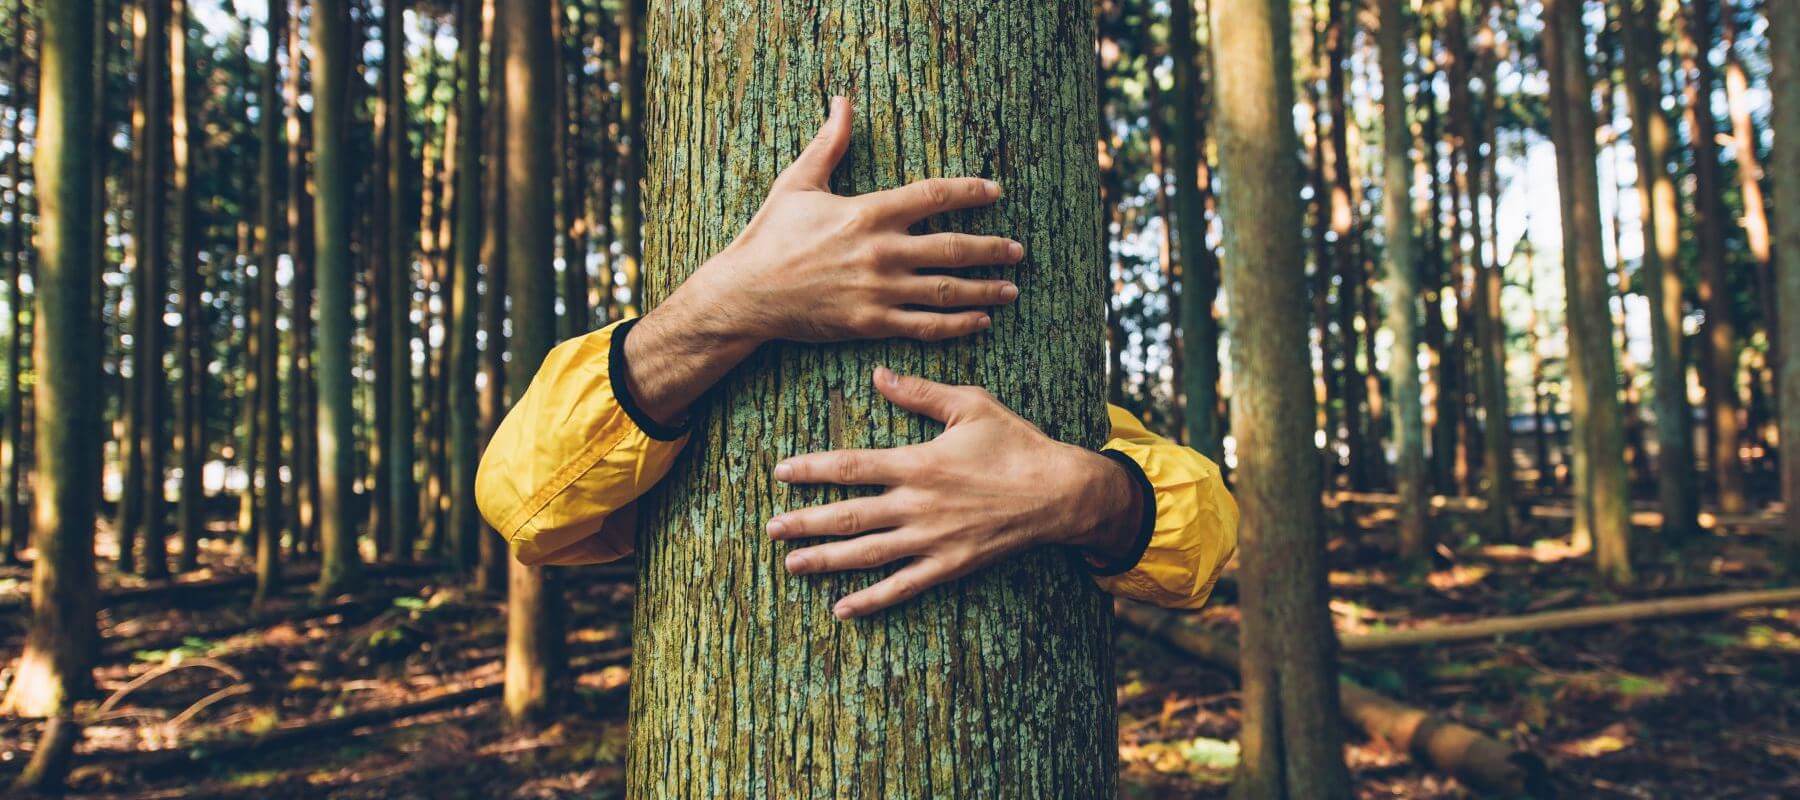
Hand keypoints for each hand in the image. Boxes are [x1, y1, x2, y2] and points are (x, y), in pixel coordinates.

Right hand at [622, 96, 1026, 425]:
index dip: (969, 191)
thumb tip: (842, 100)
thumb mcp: (798, 183)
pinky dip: (957, 325)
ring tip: (1011, 289)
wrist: (746, 293)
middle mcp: (881, 251)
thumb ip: (829, 143)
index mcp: (868, 212)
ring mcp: (879, 290)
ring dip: (985, 290)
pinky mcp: (872, 322)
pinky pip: (925, 325)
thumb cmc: (770, 236)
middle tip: (1017, 249)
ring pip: (947, 290)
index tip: (994, 191)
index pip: (933, 196)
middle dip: (991, 248)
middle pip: (953, 247)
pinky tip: (980, 322)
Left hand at [768, 368, 1144, 618]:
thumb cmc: (1016, 443)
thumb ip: (921, 393)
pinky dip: (871, 600)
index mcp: (917, 462)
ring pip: (867, 554)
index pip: (851, 466)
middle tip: (770, 528)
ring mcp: (931, 539)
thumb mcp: (971, 404)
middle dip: (805, 522)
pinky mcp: (949, 566)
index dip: (812, 469)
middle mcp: (917, 504)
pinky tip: (841, 608)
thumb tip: (878, 374)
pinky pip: (903, 586)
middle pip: (848, 515)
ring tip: (791, 565)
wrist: (1060, 492)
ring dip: (825, 560)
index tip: (780, 472)